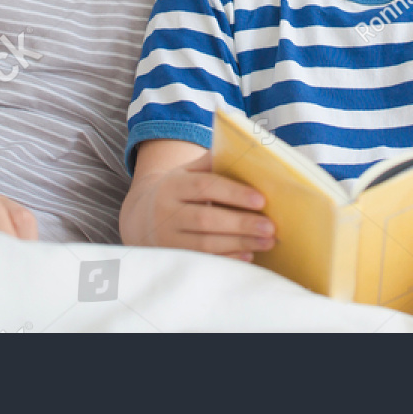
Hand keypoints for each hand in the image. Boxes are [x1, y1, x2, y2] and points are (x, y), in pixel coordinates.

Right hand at [123, 151, 273, 260]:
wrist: (142, 219)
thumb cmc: (178, 192)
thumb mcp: (187, 173)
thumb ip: (212, 163)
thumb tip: (248, 151)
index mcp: (173, 185)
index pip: (204, 187)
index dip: (233, 193)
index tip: (261, 200)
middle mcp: (166, 212)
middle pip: (205, 219)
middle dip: (241, 224)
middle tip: (270, 227)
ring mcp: (167, 239)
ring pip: (205, 245)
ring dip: (239, 244)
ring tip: (267, 242)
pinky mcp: (173, 259)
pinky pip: (203, 262)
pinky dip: (227, 260)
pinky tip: (248, 256)